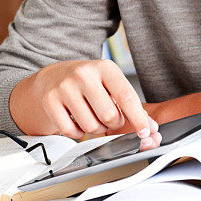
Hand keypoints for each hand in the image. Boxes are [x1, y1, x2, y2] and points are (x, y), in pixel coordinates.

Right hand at [15, 59, 160, 147]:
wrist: (53, 76)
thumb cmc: (88, 82)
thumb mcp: (110, 84)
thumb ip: (130, 104)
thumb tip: (150, 127)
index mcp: (105, 67)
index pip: (126, 96)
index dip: (138, 118)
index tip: (145, 132)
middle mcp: (84, 74)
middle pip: (109, 115)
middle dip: (113, 124)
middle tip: (109, 118)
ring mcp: (65, 86)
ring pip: (90, 126)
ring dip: (96, 129)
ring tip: (92, 116)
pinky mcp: (50, 100)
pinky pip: (71, 131)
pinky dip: (77, 133)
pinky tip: (77, 120)